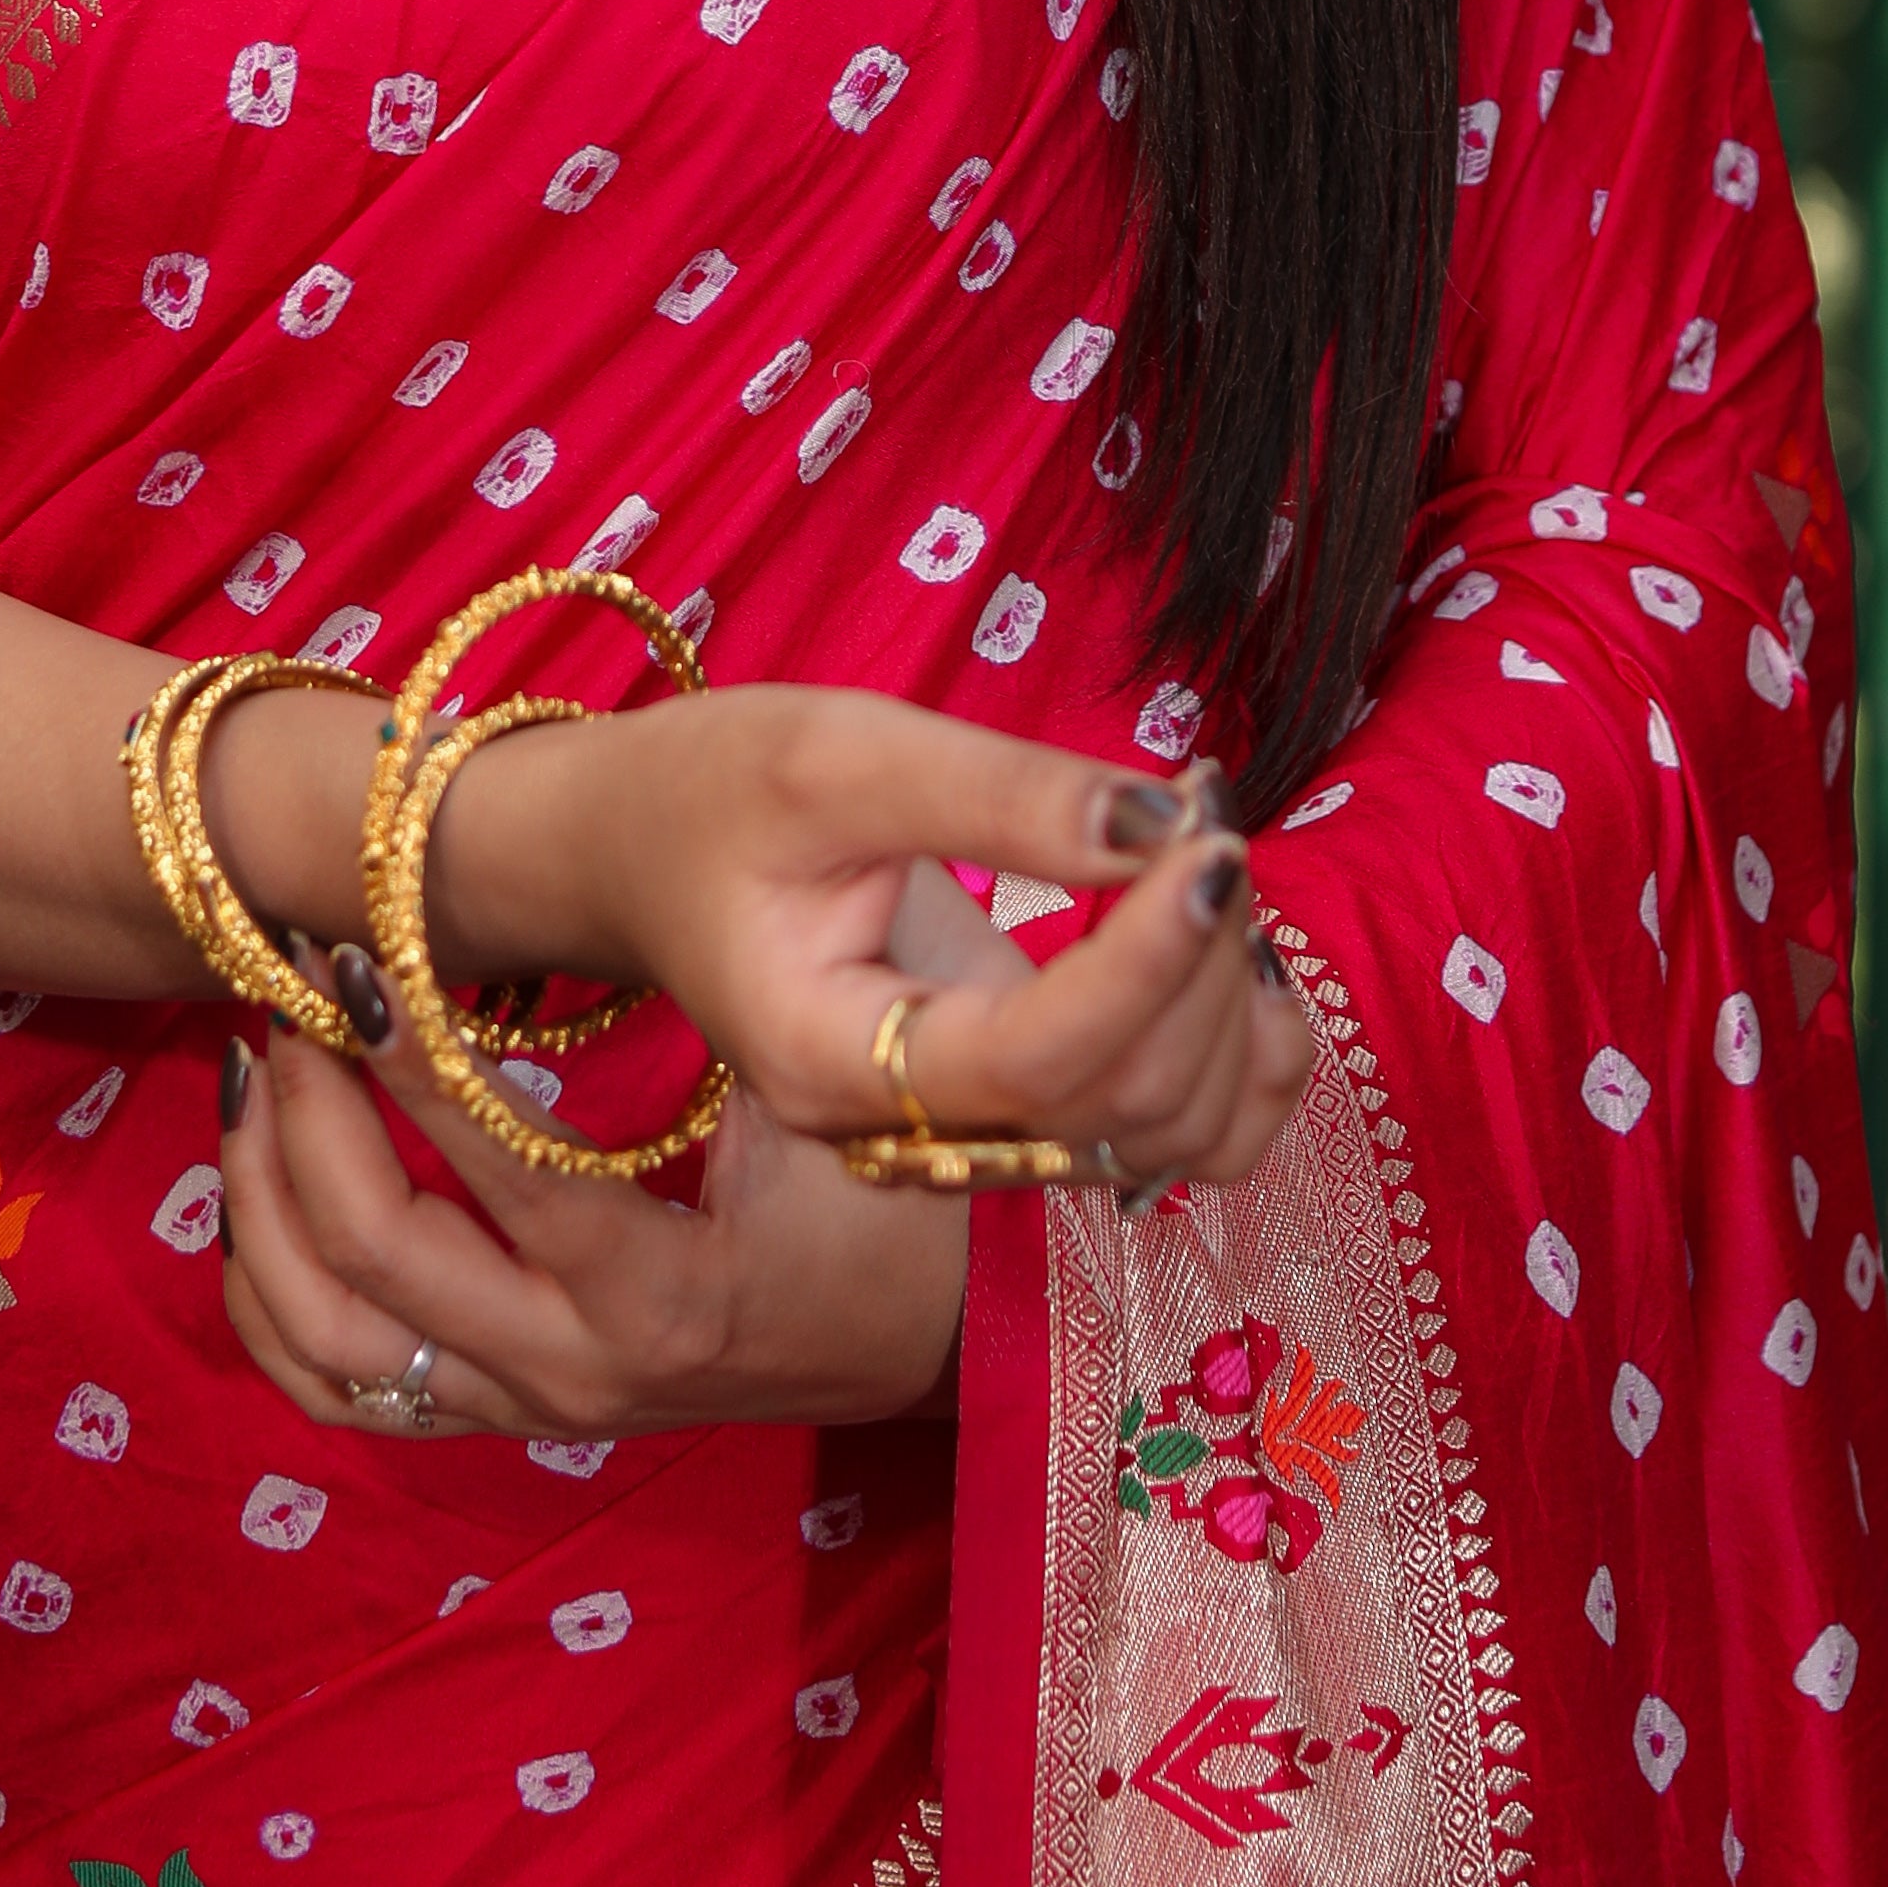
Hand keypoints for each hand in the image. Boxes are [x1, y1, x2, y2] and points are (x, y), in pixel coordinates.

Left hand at [215, 988, 972, 1442]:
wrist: (970, 1344)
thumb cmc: (924, 1195)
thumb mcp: (850, 1088)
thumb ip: (758, 994)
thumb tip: (650, 856)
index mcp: (663, 1297)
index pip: (489, 1168)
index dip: (399, 1054)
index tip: (352, 954)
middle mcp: (582, 1375)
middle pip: (371, 1256)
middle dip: (304, 1112)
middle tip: (295, 997)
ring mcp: (542, 1410)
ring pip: (328, 1339)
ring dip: (264, 1206)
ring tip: (264, 1079)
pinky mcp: (521, 1417)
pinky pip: (345, 1387)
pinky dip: (276, 1297)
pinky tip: (267, 1194)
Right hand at [419, 688, 1317, 1192]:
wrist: (645, 852)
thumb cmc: (713, 791)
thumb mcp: (832, 751)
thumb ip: (995, 793)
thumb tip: (1158, 822)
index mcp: (837, 1062)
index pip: (1043, 1058)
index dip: (1152, 956)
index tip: (1205, 831)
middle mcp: (914, 1134)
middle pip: (1124, 1103)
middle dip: (1200, 960)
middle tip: (1203, 812)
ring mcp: (975, 1135)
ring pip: (1173, 1132)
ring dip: (1231, 1005)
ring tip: (1201, 859)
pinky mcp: (1022, 1111)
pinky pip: (1180, 1135)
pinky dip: (1242, 1057)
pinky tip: (1226, 947)